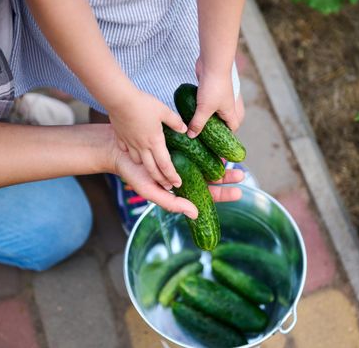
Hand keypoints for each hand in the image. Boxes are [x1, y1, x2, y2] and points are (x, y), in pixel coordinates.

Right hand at [107, 88, 186, 189]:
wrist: (119, 99)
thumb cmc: (143, 104)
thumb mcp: (164, 111)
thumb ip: (175, 121)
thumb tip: (184, 129)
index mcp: (155, 141)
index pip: (165, 164)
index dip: (172, 175)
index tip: (177, 183)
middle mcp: (142, 146)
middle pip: (152, 169)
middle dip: (161, 179)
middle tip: (167, 185)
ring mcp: (130, 143)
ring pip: (139, 161)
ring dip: (146, 167)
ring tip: (152, 168)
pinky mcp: (121, 138)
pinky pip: (127, 150)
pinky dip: (132, 154)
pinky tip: (134, 152)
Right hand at [109, 137, 243, 218]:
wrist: (117, 150)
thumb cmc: (132, 174)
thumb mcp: (151, 191)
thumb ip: (172, 204)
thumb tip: (196, 214)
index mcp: (180, 189)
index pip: (206, 195)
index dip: (222, 194)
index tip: (238, 191)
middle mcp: (183, 176)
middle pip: (209, 179)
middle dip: (226, 178)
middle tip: (241, 174)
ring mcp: (182, 160)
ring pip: (206, 163)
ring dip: (219, 162)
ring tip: (234, 160)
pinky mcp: (178, 145)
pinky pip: (196, 148)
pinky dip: (207, 148)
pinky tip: (217, 144)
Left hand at [186, 59, 243, 137]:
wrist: (212, 63)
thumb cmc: (213, 86)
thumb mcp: (204, 109)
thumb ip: (198, 123)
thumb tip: (192, 136)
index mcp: (230, 112)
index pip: (233, 128)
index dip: (227, 137)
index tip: (218, 144)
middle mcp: (226, 105)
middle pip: (224, 121)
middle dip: (216, 129)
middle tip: (205, 137)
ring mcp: (218, 97)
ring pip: (213, 112)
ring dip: (206, 118)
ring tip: (196, 126)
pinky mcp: (209, 90)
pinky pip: (206, 103)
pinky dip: (200, 108)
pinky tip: (191, 111)